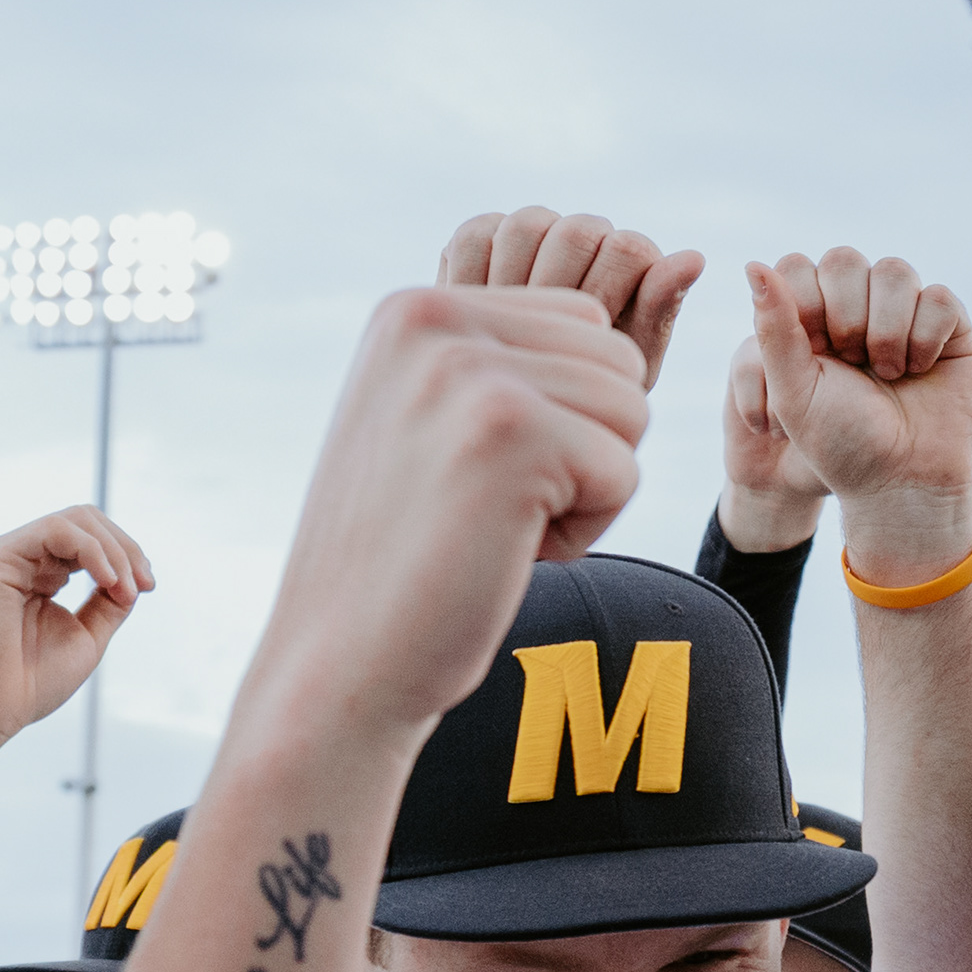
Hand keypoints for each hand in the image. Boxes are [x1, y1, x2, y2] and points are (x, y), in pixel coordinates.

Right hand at [0, 509, 156, 812]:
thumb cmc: (28, 684)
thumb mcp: (87, 636)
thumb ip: (109, 602)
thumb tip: (135, 576)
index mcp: (41, 574)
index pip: (90, 539)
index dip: (127, 555)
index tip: (148, 587)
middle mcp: (22, 558)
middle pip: (86, 520)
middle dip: (126, 547)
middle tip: (145, 585)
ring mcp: (7, 555)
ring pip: (75, 520)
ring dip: (114, 550)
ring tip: (126, 590)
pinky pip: (55, 530)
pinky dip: (92, 550)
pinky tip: (107, 580)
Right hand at [244, 288, 653, 742]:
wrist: (340, 663)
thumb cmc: (402, 558)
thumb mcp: (427, 419)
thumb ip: (496, 361)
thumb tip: (612, 324)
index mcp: (414, 307)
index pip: (583, 325)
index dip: (563, 415)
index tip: (476, 471)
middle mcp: (434, 318)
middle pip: (617, 363)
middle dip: (584, 448)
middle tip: (487, 508)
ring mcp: (469, 372)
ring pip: (631, 412)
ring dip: (584, 489)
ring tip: (492, 527)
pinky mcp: (512, 433)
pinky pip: (624, 471)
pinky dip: (583, 533)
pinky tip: (501, 552)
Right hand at [440, 207, 707, 392]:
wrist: (511, 427)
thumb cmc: (582, 408)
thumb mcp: (626, 371)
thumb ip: (657, 311)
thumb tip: (695, 256)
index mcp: (631, 263)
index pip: (628, 249)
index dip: (606, 297)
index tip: (584, 346)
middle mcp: (584, 237)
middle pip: (578, 230)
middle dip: (562, 290)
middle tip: (546, 347)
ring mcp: (529, 232)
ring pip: (525, 226)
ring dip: (517, 283)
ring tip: (513, 339)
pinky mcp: (476, 238)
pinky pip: (477, 235)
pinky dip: (476, 275)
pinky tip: (481, 322)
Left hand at [738, 251, 971, 583]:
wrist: (902, 482)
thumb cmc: (841, 444)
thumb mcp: (794, 389)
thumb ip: (773, 326)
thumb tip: (752, 264)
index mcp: (810, 321)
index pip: (797, 266)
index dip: (804, 304)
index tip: (815, 354)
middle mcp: (856, 308)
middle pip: (844, 260)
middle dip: (846, 317)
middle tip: (853, 366)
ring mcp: (904, 313)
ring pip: (895, 271)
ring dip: (887, 330)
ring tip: (888, 374)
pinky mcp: (949, 325)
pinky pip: (939, 298)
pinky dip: (925, 338)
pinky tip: (920, 370)